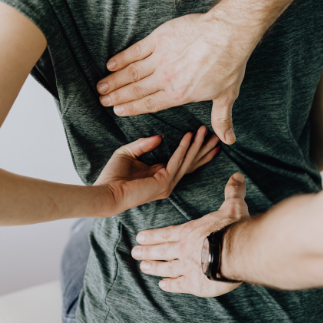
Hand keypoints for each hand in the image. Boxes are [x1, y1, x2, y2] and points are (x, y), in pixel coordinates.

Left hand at [95, 126, 218, 215]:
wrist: (106, 192)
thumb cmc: (112, 176)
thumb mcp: (128, 153)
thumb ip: (144, 144)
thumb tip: (160, 136)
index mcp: (160, 175)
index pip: (183, 161)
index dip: (195, 150)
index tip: (205, 137)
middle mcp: (167, 181)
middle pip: (191, 163)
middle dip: (204, 148)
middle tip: (217, 135)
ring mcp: (167, 184)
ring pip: (187, 161)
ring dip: (197, 145)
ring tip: (205, 130)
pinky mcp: (163, 182)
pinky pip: (177, 161)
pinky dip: (183, 148)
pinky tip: (189, 136)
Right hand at [96, 12, 263, 144]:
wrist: (227, 34)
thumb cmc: (228, 65)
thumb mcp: (226, 96)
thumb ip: (221, 119)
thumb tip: (228, 140)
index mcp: (179, 94)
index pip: (149, 104)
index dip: (131, 108)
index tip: (117, 110)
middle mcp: (165, 79)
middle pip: (135, 90)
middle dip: (117, 96)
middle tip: (102, 101)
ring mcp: (160, 58)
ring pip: (131, 72)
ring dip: (114, 80)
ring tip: (101, 86)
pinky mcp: (159, 39)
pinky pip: (135, 51)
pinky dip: (122, 58)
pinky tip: (111, 64)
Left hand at [132, 173, 249, 296]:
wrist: (237, 252)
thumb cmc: (234, 228)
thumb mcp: (233, 206)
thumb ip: (232, 192)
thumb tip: (237, 176)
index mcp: (190, 232)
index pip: (167, 233)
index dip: (153, 236)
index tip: (140, 237)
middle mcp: (184, 249)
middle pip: (161, 250)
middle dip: (147, 251)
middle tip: (134, 253)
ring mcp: (187, 268)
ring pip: (166, 268)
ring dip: (154, 267)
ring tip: (143, 268)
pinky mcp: (194, 284)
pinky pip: (178, 285)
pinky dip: (170, 285)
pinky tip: (163, 285)